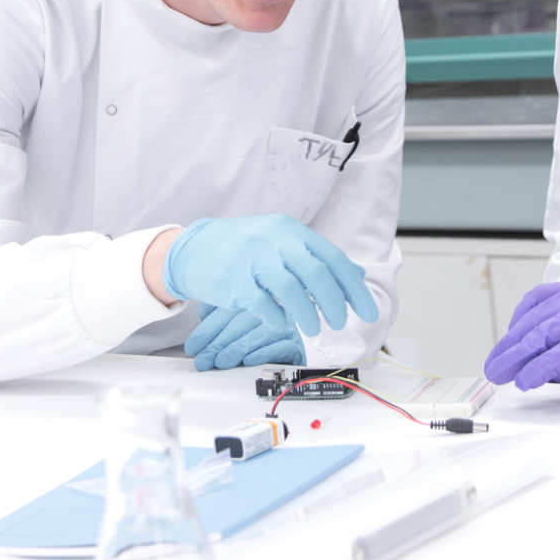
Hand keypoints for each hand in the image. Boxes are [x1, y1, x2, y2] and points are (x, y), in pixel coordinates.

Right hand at [163, 215, 378, 336]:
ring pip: (291, 289)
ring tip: (313, 329)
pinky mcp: (233, 281)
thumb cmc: (244, 248)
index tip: (366, 311)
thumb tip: (357, 274)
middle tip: (340, 322)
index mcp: (291, 230)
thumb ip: (316, 257)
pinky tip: (281, 324)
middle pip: (316, 273)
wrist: (193, 248)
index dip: (353, 288)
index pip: (332, 258)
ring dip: (307, 314)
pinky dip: (277, 318)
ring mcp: (252, 259)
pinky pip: (262, 304)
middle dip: (335, 303)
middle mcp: (274, 240)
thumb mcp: (282, 242)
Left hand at [184, 305, 304, 370]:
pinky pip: (280, 346)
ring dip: (237, 349)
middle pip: (242, 321)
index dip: (207, 329)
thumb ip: (214, 313)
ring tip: (221, 362)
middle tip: (203, 360)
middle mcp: (269, 306)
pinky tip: (248, 360)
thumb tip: (200, 320)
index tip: (193, 347)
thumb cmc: (251, 337)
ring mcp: (284, 324)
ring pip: (259, 332)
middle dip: (218, 343)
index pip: (227, 309)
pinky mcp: (296, 343)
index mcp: (251, 296)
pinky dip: (262, 353)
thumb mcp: (229, 320)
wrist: (283, 354)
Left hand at [482, 282, 559, 401]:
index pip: (544, 299)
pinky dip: (539, 367)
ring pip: (544, 334)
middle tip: (494, 365)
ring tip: (501, 374)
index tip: (508, 342)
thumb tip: (545, 362)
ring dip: (517, 356)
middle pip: (538, 319)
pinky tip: (527, 380)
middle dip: (511, 344)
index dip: (520, 322)